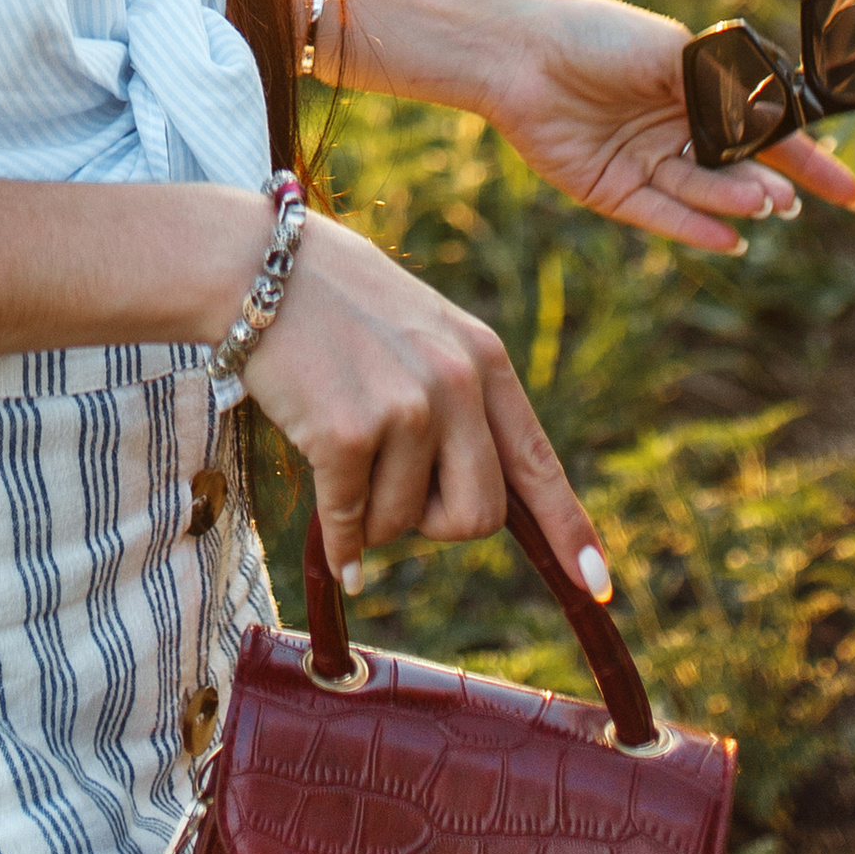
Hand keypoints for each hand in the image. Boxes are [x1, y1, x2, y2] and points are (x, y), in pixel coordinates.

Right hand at [239, 208, 606, 601]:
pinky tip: (329, 535)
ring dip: (370, 514)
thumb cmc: (334, 301)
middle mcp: (456, 383)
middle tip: (390, 487)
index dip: (569, 530)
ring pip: (404, 524)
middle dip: (435, 523)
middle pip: (478, 517)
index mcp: (483, 357)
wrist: (255, 266)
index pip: (538, 461)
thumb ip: (457, 399)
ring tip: (337, 446)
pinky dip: (339, 542)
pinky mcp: (348, 434)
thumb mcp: (421, 330)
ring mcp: (405, 409)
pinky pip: (351, 527)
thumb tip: (477, 504)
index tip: (599, 586)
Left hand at [486, 0, 854, 253]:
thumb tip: (779, 122)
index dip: (808, 162)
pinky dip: (696, 228)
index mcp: (697, 90)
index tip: (848, 191)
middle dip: (771, 186)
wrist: (521, 56)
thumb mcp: (673, 54)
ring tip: (763, 204)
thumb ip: (725, 90)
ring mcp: (645, 163)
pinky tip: (730, 238)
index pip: (765, 131)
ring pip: (704, 192)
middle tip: (789, 198)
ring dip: (736, 201)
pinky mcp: (613, 191)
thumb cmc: (599, 38)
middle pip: (739, 169)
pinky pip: (663, 216)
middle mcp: (675, 130)